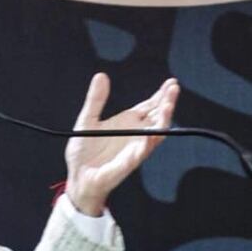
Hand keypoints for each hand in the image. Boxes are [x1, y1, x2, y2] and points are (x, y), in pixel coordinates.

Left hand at [64, 74, 178, 215]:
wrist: (78, 175)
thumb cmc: (84, 151)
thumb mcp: (87, 119)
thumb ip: (96, 99)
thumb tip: (101, 76)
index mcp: (127, 122)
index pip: (150, 106)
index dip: (161, 95)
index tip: (171, 83)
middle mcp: (135, 134)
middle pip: (157, 116)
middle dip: (167, 102)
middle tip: (173, 89)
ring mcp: (134, 148)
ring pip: (155, 134)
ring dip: (163, 121)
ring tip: (168, 106)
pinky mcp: (128, 163)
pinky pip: (140, 153)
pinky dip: (147, 144)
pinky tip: (151, 134)